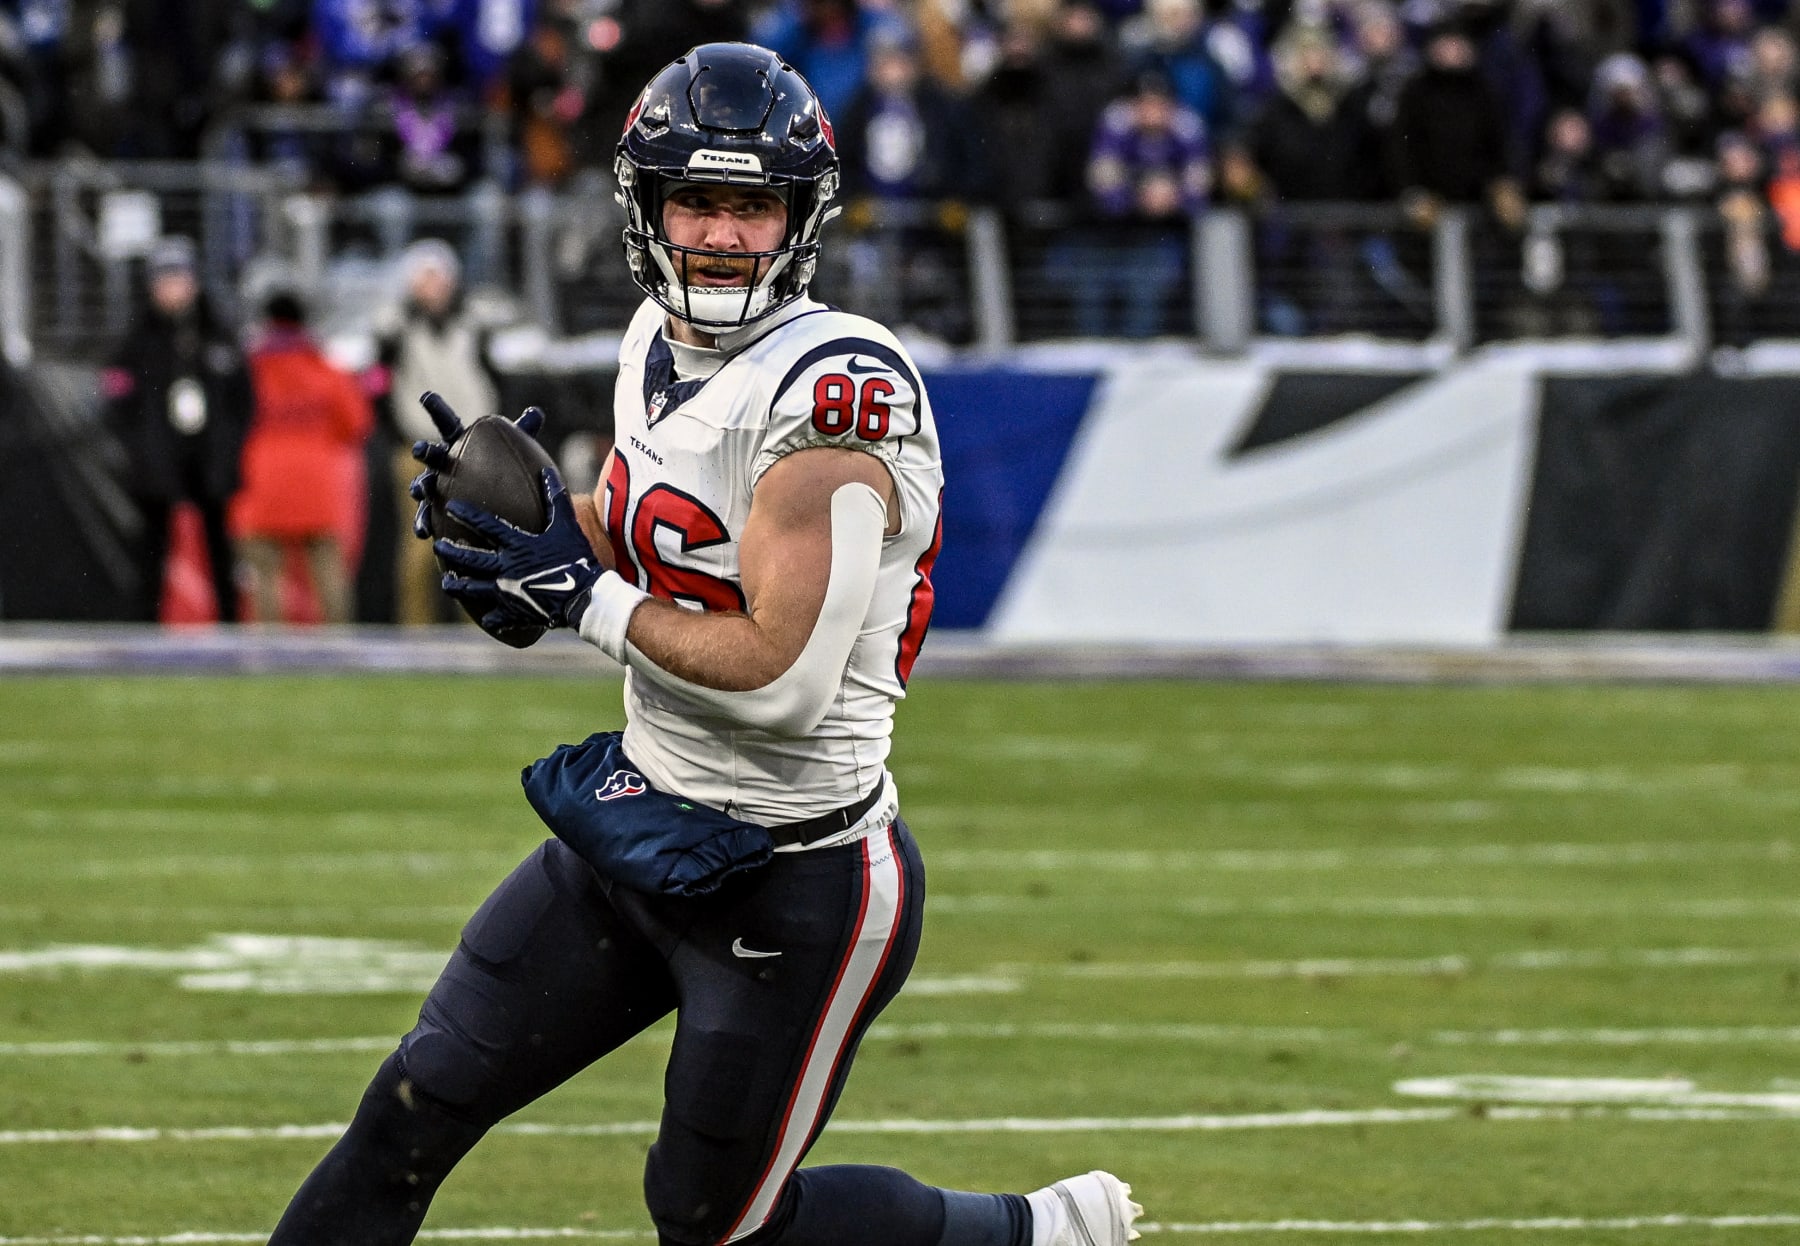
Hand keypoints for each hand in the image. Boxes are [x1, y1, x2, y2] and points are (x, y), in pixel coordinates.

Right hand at [406, 392, 545, 539]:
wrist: (490, 502)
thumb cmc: (498, 468)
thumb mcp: (511, 449)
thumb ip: (521, 431)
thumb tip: (536, 411)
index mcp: (456, 444)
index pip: (447, 423)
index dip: (437, 408)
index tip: (426, 396)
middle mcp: (441, 462)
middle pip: (430, 453)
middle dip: (424, 450)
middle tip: (421, 450)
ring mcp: (434, 486)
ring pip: (422, 484)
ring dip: (419, 486)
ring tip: (419, 491)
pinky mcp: (433, 510)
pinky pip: (425, 516)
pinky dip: (422, 522)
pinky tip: (423, 532)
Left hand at [434, 466, 600, 634]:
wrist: (585, 597)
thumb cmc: (577, 558)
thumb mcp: (567, 526)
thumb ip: (555, 499)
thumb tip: (546, 471)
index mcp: (517, 546)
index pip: (486, 526)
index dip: (466, 515)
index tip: (451, 507)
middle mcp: (505, 568)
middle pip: (469, 559)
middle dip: (450, 552)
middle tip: (437, 546)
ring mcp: (507, 592)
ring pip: (472, 589)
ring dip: (457, 586)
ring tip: (447, 583)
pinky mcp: (514, 613)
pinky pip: (496, 617)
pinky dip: (491, 618)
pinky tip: (485, 618)